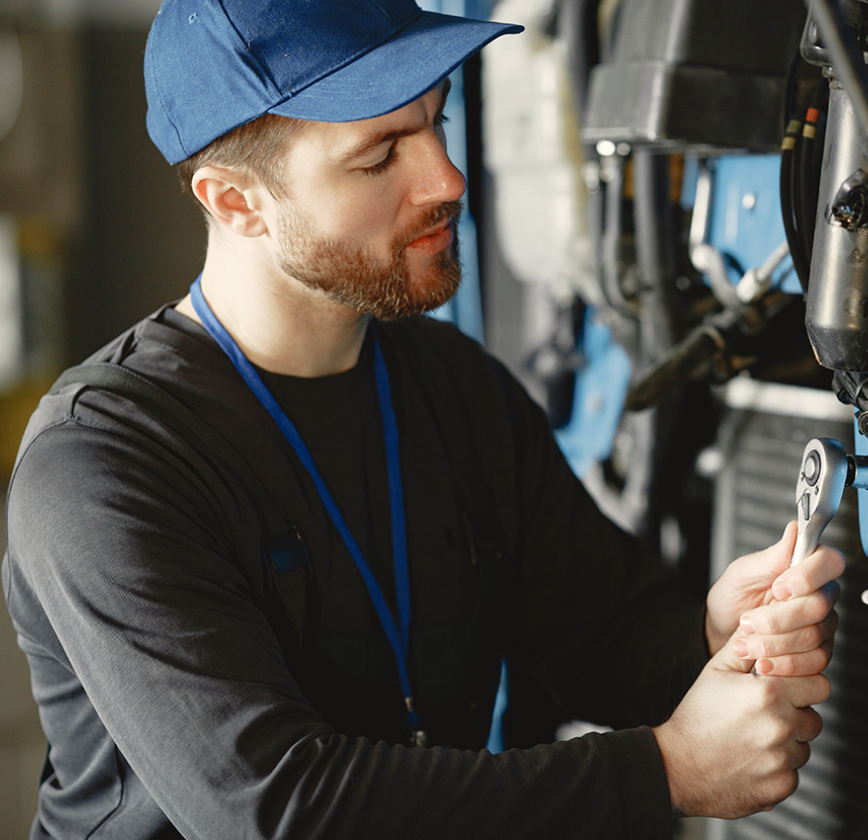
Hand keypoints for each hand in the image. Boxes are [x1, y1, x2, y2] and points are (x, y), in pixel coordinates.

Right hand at [653, 631, 829, 817]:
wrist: (679, 764)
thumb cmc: (697, 715)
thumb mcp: (716, 670)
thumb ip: (744, 645)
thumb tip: (758, 624)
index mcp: (769, 692)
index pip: (817, 683)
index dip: (800, 684)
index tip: (782, 688)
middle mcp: (782, 725)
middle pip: (815, 717)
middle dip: (798, 713)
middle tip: (768, 713)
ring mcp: (783, 758)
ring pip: (804, 746)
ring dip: (787, 741)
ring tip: (753, 735)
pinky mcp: (782, 785)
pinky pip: (794, 771)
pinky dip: (777, 765)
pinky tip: (751, 756)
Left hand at [705, 521, 844, 674]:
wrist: (723, 628)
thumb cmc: (734, 595)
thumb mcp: (742, 572)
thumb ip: (770, 557)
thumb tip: (794, 529)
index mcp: (805, 566)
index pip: (830, 562)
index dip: (808, 576)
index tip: (778, 587)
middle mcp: (821, 594)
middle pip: (819, 605)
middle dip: (778, 618)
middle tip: (748, 621)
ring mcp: (822, 624)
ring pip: (814, 636)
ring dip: (774, 643)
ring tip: (745, 643)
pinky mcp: (818, 651)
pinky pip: (814, 661)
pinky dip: (784, 664)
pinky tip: (762, 663)